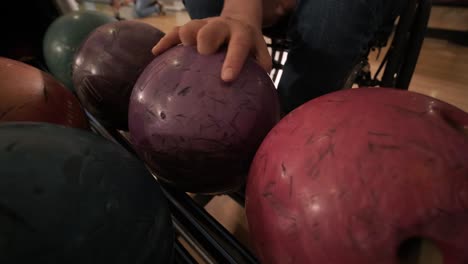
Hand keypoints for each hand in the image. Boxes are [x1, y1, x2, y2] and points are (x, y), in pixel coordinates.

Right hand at [151, 16, 271, 81]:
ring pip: (192, 26)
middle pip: (211, 29)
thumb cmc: (250, 49)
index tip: (227, 78)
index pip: (239, 46)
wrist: (239, 23)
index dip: (232, 60)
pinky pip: (175, 32)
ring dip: (185, 35)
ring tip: (180, 49)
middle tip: (203, 53)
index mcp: (241, 35)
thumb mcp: (260, 57)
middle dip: (206, 38)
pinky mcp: (192, 28)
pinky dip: (166, 41)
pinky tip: (156, 53)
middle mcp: (222, 27)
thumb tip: (253, 100)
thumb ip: (259, 73)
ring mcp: (205, 26)